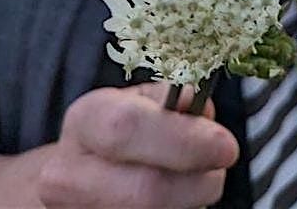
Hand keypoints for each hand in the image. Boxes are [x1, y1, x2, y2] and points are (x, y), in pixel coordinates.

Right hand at [37, 82, 237, 208]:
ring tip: (191, 179)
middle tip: (220, 168)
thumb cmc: (121, 132)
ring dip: (189, 200)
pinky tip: (175, 197)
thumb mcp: (141, 101)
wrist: (79, 174)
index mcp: (86, 120)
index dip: (183, 140)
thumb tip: (194, 102)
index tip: (225, 145)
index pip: (127, 129)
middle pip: (144, 190)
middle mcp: (70, 174)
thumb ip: (170, 99)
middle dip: (197, 182)